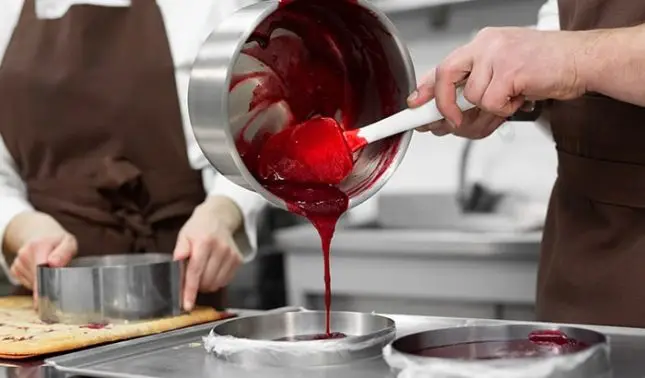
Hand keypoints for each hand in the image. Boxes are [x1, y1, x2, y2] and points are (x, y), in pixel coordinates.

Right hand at [7, 212, 76, 304]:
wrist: (41, 236)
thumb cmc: (58, 241)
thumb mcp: (68, 242)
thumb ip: (64, 253)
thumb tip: (54, 263)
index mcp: (38, 246)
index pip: (39, 270)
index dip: (42, 287)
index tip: (44, 300)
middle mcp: (24, 254)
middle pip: (37, 279)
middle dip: (48, 285)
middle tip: (58, 284)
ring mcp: (18, 262)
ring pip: (32, 283)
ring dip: (44, 282)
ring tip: (51, 270)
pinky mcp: (15, 269)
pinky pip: (27, 283)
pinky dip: (36, 282)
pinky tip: (42, 272)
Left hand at [173, 196, 243, 310]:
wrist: (219, 219)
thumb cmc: (198, 229)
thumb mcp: (184, 235)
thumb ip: (180, 249)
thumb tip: (176, 263)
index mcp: (204, 241)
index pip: (196, 271)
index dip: (190, 290)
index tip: (186, 305)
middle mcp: (220, 248)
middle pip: (206, 280)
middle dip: (197, 286)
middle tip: (192, 278)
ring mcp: (231, 255)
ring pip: (217, 283)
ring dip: (206, 285)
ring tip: (202, 274)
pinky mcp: (238, 260)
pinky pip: (225, 281)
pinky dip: (216, 281)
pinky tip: (212, 271)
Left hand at [409, 27, 589, 134]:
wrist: (583, 61)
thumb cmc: (549, 68)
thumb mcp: (506, 74)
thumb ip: (479, 89)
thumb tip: (453, 116)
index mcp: (484, 44)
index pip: (444, 65)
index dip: (426, 88)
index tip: (415, 104)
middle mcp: (487, 45)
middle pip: (445, 76)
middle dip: (443, 107)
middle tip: (450, 124)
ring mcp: (497, 55)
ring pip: (472, 98)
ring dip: (489, 111)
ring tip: (510, 103)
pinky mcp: (510, 69)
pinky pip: (491, 103)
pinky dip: (504, 110)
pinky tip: (519, 100)